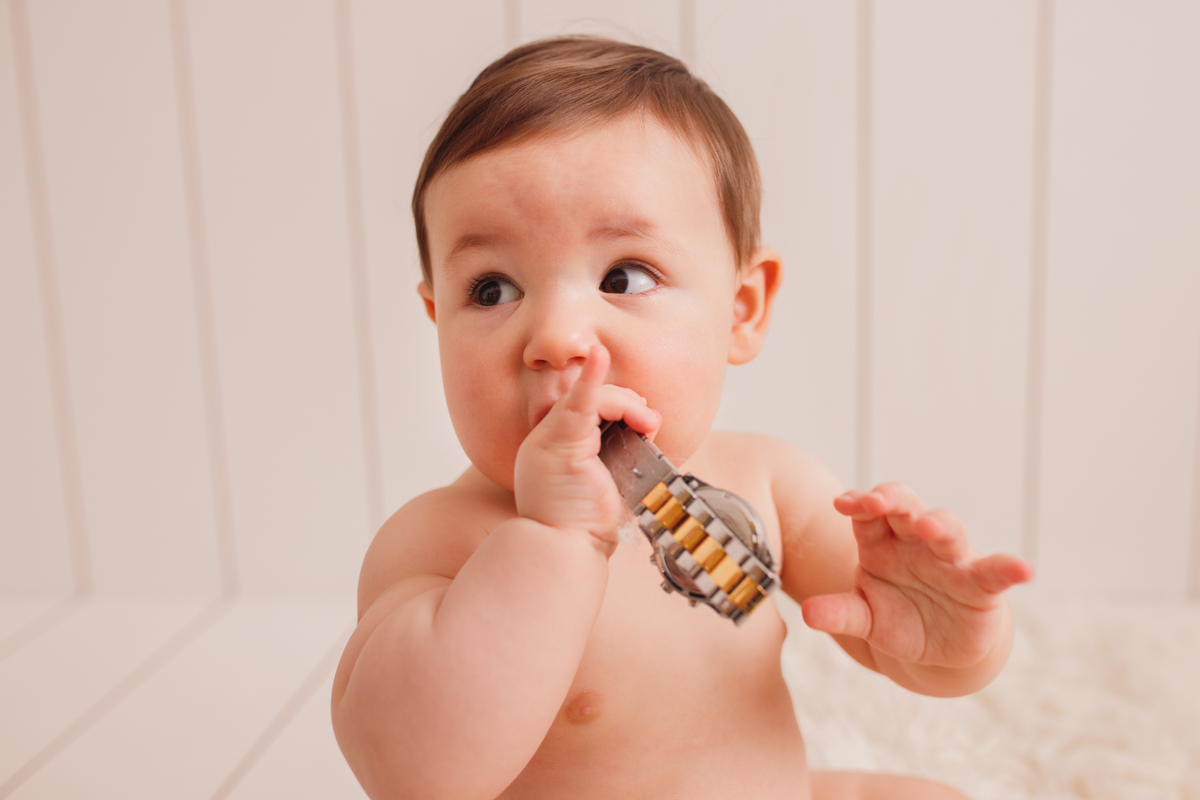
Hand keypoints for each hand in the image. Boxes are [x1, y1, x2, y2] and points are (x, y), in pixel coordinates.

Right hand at [513, 344, 660, 554]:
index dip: (621, 408)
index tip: (645, 425)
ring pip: (595, 397)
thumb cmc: (585, 528)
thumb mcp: (608, 487)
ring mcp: (549, 437)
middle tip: (649, 425)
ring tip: (648, 424)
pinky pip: (578, 400)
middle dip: (629, 404)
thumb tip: (650, 446)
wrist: (564, 550)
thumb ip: (619, 461)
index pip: (588, 409)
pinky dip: (592, 377)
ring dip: (629, 405)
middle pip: (593, 398)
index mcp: (557, 447)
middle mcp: (547, 438)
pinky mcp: (560, 441)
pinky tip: (599, 355)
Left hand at [801, 483, 1032, 669]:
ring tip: (928, 526)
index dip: (859, 503)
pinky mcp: (982, 586)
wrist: (938, 649)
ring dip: (939, 525)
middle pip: (906, 508)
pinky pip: (996, 572)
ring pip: (947, 530)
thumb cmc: (897, 620)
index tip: (844, 503)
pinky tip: (1023, 569)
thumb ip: (840, 614)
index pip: (868, 513)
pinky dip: (1010, 568)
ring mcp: (950, 560)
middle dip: (894, 500)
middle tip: (879, 501)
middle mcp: (915, 542)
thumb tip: (808, 613)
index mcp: (880, 543)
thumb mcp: (865, 620)